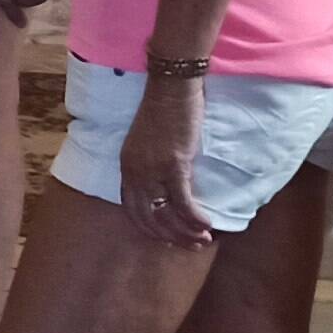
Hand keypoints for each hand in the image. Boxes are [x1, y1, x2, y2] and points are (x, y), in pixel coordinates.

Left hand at [126, 65, 215, 250]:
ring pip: (166, 213)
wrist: (171, 88)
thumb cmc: (164, 110)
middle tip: (188, 245)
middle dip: (169, 236)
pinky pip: (183, 202)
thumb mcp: (147, 142)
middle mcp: (135, 172)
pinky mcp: (174, 165)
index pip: (131, 208)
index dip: (149, 228)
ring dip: (186, 231)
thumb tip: (167, 188)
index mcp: (126, 166)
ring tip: (203, 240)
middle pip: (147, 217)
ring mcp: (153, 170)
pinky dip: (195, 218)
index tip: (165, 238)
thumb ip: (151, 165)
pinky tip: (207, 225)